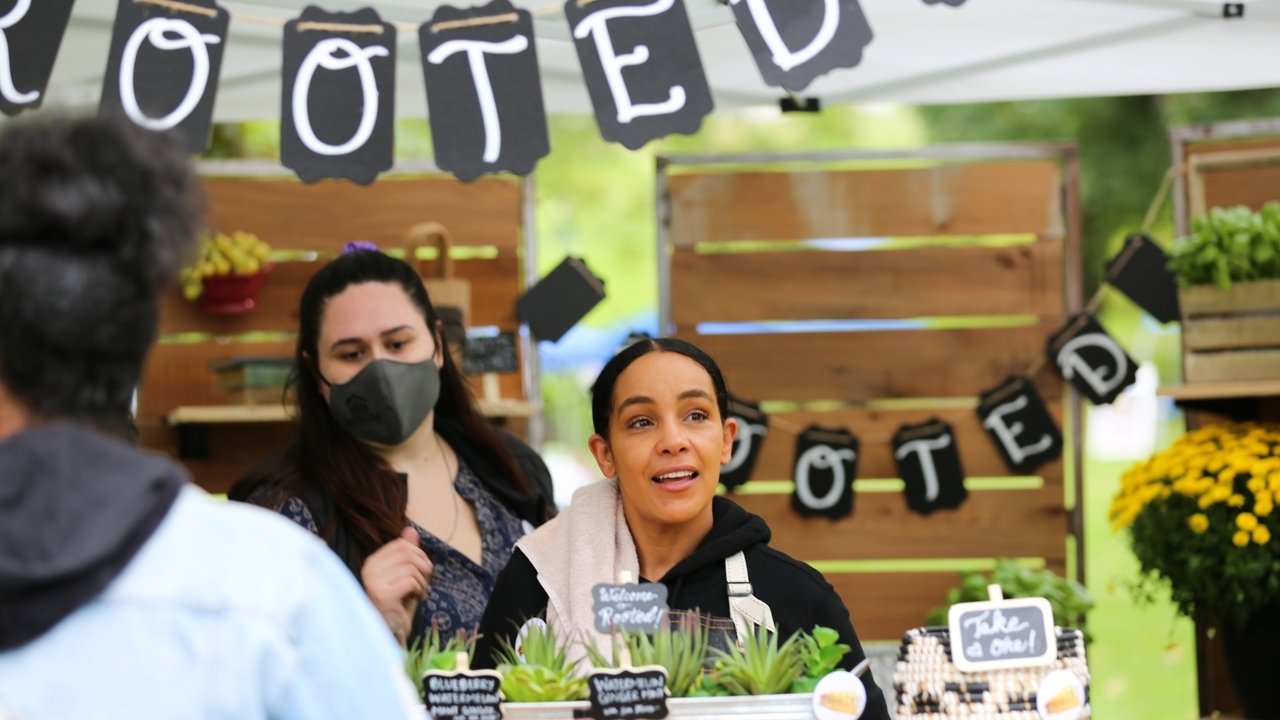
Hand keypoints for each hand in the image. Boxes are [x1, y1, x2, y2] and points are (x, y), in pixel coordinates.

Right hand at [361, 527, 432, 645]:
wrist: (391, 633)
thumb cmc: (398, 605)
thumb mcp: (404, 575)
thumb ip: (406, 553)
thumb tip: (411, 529)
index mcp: (373, 562)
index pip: (402, 544)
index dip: (419, 555)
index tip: (420, 573)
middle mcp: (369, 569)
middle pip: (409, 554)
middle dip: (424, 568)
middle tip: (422, 584)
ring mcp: (374, 582)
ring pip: (413, 568)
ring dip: (423, 582)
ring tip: (416, 594)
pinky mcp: (383, 594)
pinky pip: (412, 581)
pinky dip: (420, 590)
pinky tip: (414, 600)